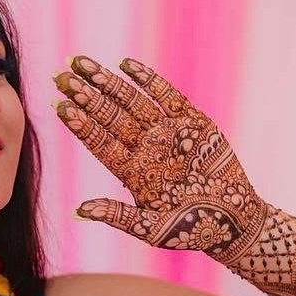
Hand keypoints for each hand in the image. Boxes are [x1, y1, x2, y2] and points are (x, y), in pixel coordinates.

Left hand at [50, 55, 267, 262]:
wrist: (236, 223)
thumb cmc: (193, 231)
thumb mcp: (151, 228)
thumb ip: (118, 216)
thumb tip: (79, 211)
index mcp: (132, 172)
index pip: (99, 142)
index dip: (79, 124)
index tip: (59, 105)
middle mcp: (146, 149)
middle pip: (108, 116)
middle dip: (85, 96)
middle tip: (61, 75)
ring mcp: (168, 133)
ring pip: (131, 102)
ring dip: (108, 83)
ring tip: (83, 64)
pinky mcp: (195, 123)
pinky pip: (167, 96)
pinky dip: (148, 80)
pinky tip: (126, 65)